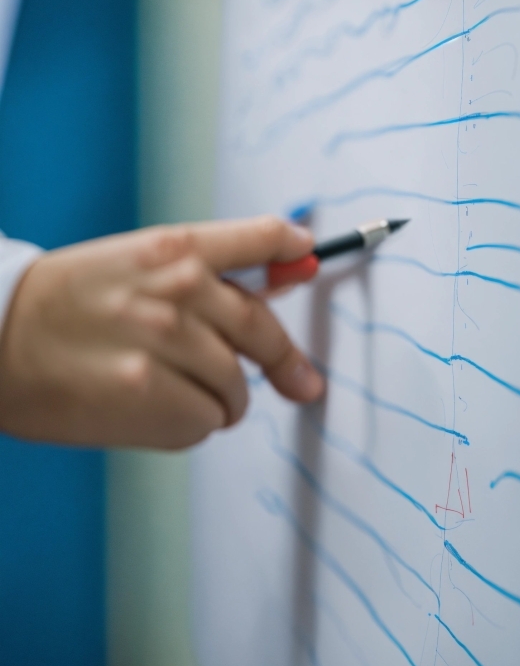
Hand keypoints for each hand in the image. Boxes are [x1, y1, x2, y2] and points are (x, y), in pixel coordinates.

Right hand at [0, 217, 323, 448]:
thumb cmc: (63, 304)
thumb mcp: (131, 264)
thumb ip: (201, 272)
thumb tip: (277, 283)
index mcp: (173, 250)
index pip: (255, 240)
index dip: (289, 248)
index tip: (310, 253)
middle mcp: (177, 290)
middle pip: (263, 332)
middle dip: (284, 363)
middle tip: (300, 382)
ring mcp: (166, 345)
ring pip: (236, 390)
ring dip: (222, 401)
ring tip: (182, 396)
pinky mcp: (151, 397)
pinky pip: (206, 422)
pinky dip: (193, 425)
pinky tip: (156, 414)